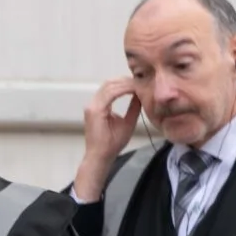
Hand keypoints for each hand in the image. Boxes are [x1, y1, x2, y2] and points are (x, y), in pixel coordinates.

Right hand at [74, 76, 139, 201]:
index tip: (141, 83)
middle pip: (109, 83)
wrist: (102, 156)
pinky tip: (134, 90)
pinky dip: (123, 90)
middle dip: (126, 80)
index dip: (126, 83)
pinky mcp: (95, 110)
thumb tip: (140, 96)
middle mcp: (93, 104)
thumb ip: (132, 108)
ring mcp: (92, 106)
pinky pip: (110, 94)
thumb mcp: (127, 122)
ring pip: (110, 85)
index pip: (111, 87)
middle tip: (142, 80)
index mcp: (98, 106)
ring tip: (140, 84)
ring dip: (126, 83)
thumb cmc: (112, 143)